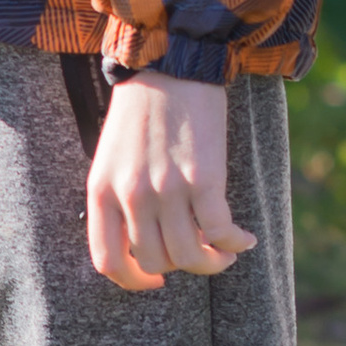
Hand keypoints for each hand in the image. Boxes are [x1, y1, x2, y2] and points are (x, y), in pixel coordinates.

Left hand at [84, 71, 256, 290]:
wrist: (170, 64)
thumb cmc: (141, 109)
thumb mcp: (111, 157)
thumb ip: (118, 199)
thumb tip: (141, 244)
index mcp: (101, 191)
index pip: (108, 261)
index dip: (134, 282)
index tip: (154, 281)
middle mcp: (131, 195)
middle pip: (156, 262)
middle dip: (180, 266)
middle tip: (197, 254)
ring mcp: (167, 188)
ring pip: (189, 255)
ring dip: (212, 262)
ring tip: (224, 254)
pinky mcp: (204, 178)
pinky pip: (220, 231)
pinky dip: (234, 243)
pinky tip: (244, 239)